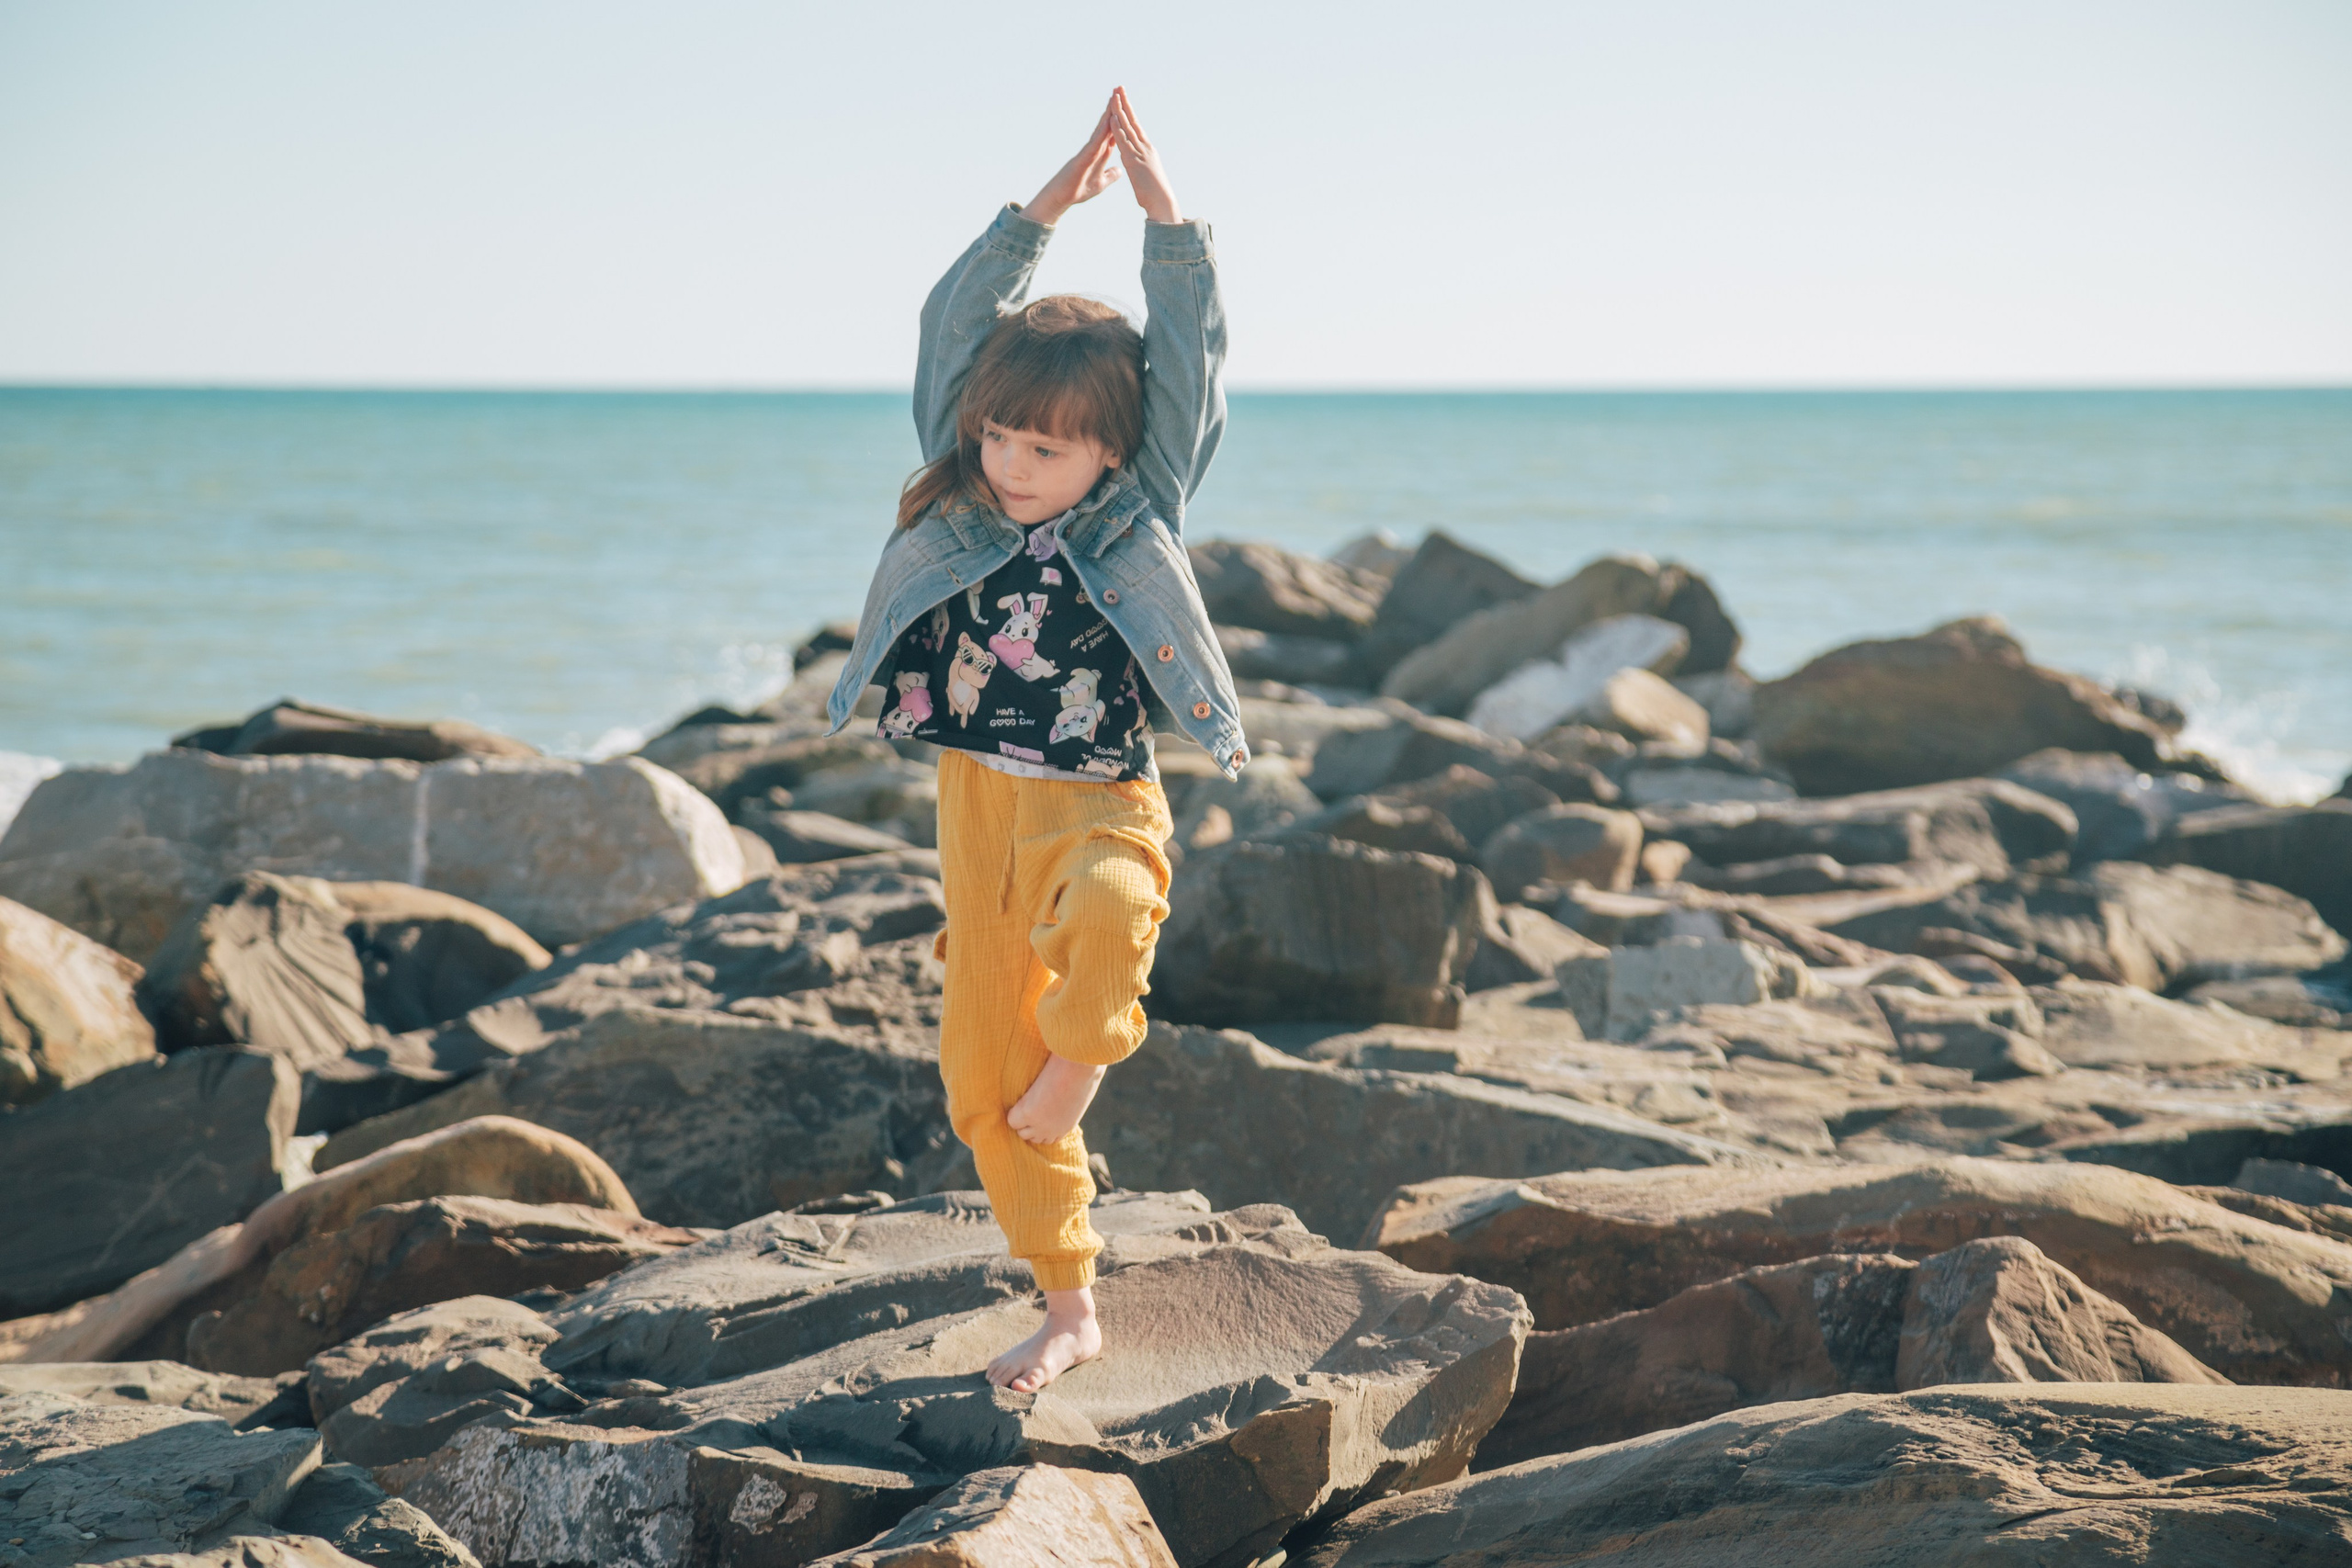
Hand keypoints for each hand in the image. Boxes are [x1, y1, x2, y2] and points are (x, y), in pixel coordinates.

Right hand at [1023, 99, 1122, 227]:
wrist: (1063, 198)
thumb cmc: (1078, 190)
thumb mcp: (1101, 183)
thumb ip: (1110, 175)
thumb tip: (1119, 170)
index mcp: (1101, 153)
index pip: (1114, 132)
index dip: (1121, 119)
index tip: (1128, 106)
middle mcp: (1095, 147)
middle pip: (1107, 124)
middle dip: (1114, 108)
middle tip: (1120, 89)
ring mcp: (1088, 150)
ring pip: (1101, 128)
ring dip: (1108, 113)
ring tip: (1114, 97)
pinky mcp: (1082, 157)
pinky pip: (1094, 142)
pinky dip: (1101, 132)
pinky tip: (1107, 121)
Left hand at [1110, 87, 1180, 224]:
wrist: (1163, 203)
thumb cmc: (1155, 194)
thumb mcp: (1146, 176)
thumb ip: (1140, 166)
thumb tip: (1136, 164)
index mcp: (1146, 150)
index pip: (1135, 126)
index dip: (1128, 112)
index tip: (1123, 99)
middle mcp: (1145, 147)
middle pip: (1132, 121)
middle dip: (1125, 103)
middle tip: (1119, 87)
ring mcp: (1140, 153)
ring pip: (1128, 127)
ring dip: (1120, 111)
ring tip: (1113, 96)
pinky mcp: (1135, 161)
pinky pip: (1124, 142)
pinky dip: (1117, 129)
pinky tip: (1112, 118)